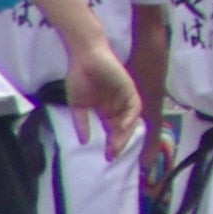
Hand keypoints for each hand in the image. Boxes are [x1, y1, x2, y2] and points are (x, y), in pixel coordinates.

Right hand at [66, 39, 145, 163]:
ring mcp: (124, 97)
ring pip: (130, 120)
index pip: (112, 130)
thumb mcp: (77, 105)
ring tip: (117, 145)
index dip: (111, 144)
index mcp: (105, 110)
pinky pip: (135, 106)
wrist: (84, 57)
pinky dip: (130, 117)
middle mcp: (117, 105)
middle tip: (112, 155)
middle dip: (118, 142)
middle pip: (122, 128)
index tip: (107, 157)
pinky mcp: (129, 88)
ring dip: (125, 133)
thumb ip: (81, 123)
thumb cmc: (79, 77)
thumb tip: (84, 142)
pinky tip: (123, 127)